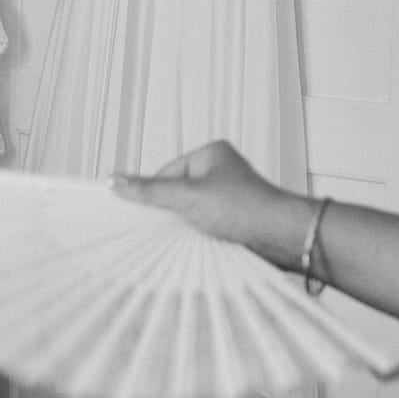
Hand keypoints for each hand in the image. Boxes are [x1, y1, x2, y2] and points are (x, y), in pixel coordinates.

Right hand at [113, 140, 313, 268]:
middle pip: (175, 192)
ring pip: (188, 211)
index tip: (136, 210)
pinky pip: (202, 225)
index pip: (166, 172)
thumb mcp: (189, 196)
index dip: (151, 193)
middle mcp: (219, 173)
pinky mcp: (232, 220)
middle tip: (156, 226)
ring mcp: (227, 197)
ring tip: (180, 235)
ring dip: (182, 225)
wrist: (284, 237)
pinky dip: (195, 235)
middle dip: (167, 210)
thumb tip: (114, 180)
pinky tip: (194, 243)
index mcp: (210, 154)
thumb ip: (150, 191)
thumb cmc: (246, 208)